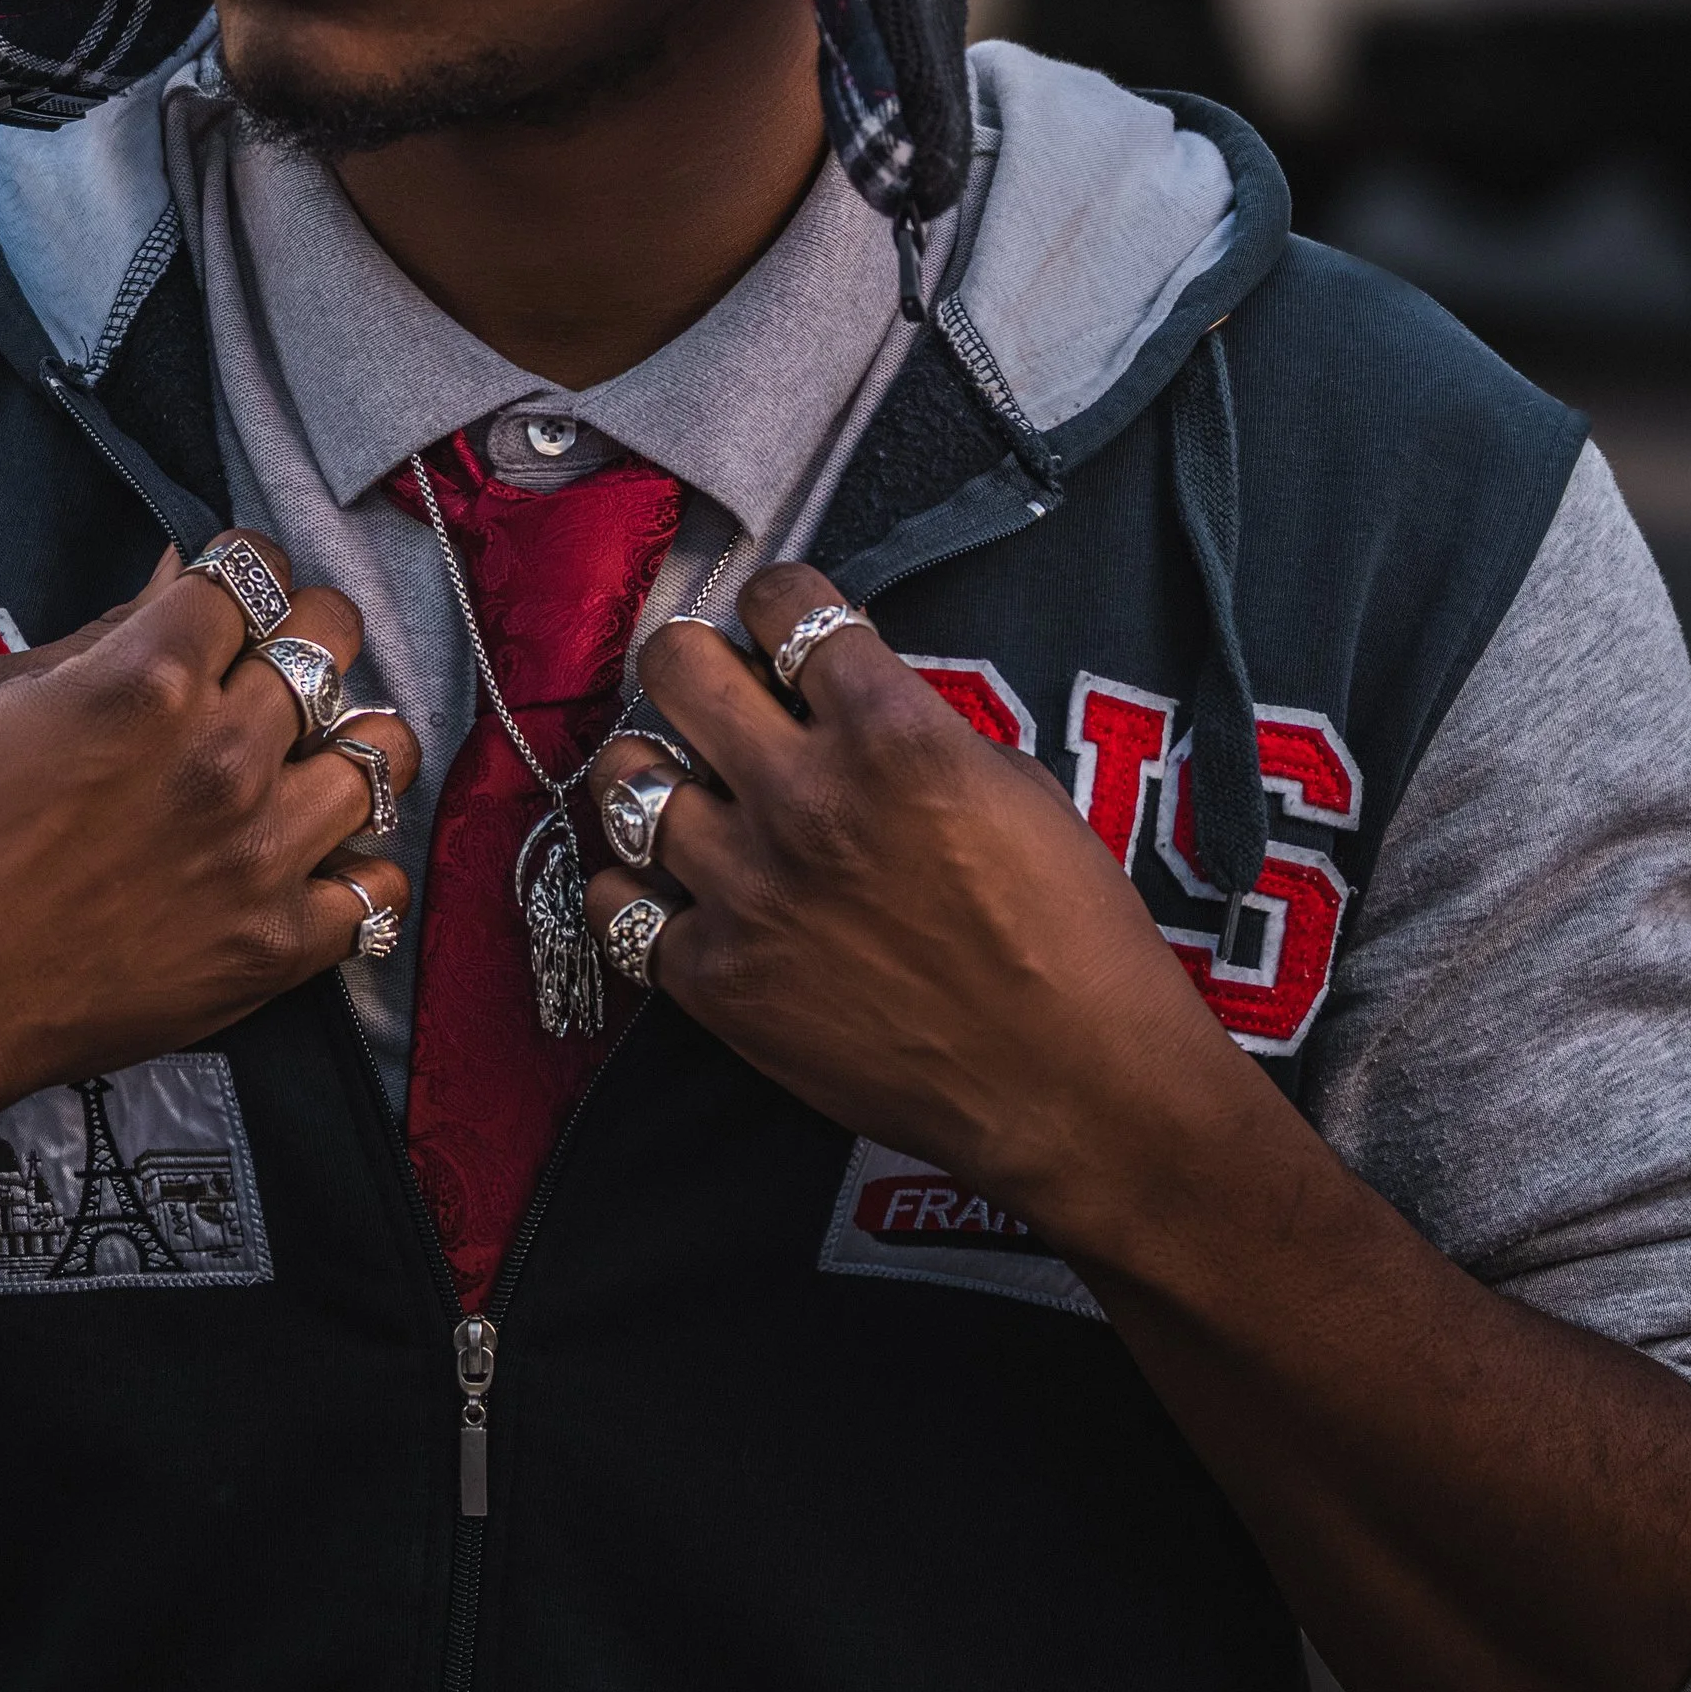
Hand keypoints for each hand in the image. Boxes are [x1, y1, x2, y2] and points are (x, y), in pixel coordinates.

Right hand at [0, 536, 417, 1160]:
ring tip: (306, 762)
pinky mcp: (276, 948)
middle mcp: (221, 756)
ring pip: (383, 753)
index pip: (256, 571)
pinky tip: (316, 862)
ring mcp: (259, 854)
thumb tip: (181, 576)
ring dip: (347, 744)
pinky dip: (358, 871)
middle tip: (273, 664)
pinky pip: (380, 890)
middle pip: (334, 639)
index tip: (234, 595)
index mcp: (147, 678)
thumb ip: (108, 632)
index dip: (246, 573)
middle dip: (308, 634)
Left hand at [583, 561, 1262, 1257]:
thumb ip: (917, 726)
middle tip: (715, 692)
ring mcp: (749, 890)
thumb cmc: (1072, 940)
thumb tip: (847, 699)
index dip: (778, 604)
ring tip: (687, 792)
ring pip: (625, 780)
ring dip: (657, 776)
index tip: (779, 626)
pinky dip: (638, 891)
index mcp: (892, 734)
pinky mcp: (719, 981)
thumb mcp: (1018, 786)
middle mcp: (804, 798)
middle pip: (675, 666)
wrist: (1074, 1090)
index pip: (781, 601)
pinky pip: (616, 906)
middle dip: (693, 663)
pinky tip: (676, 890)